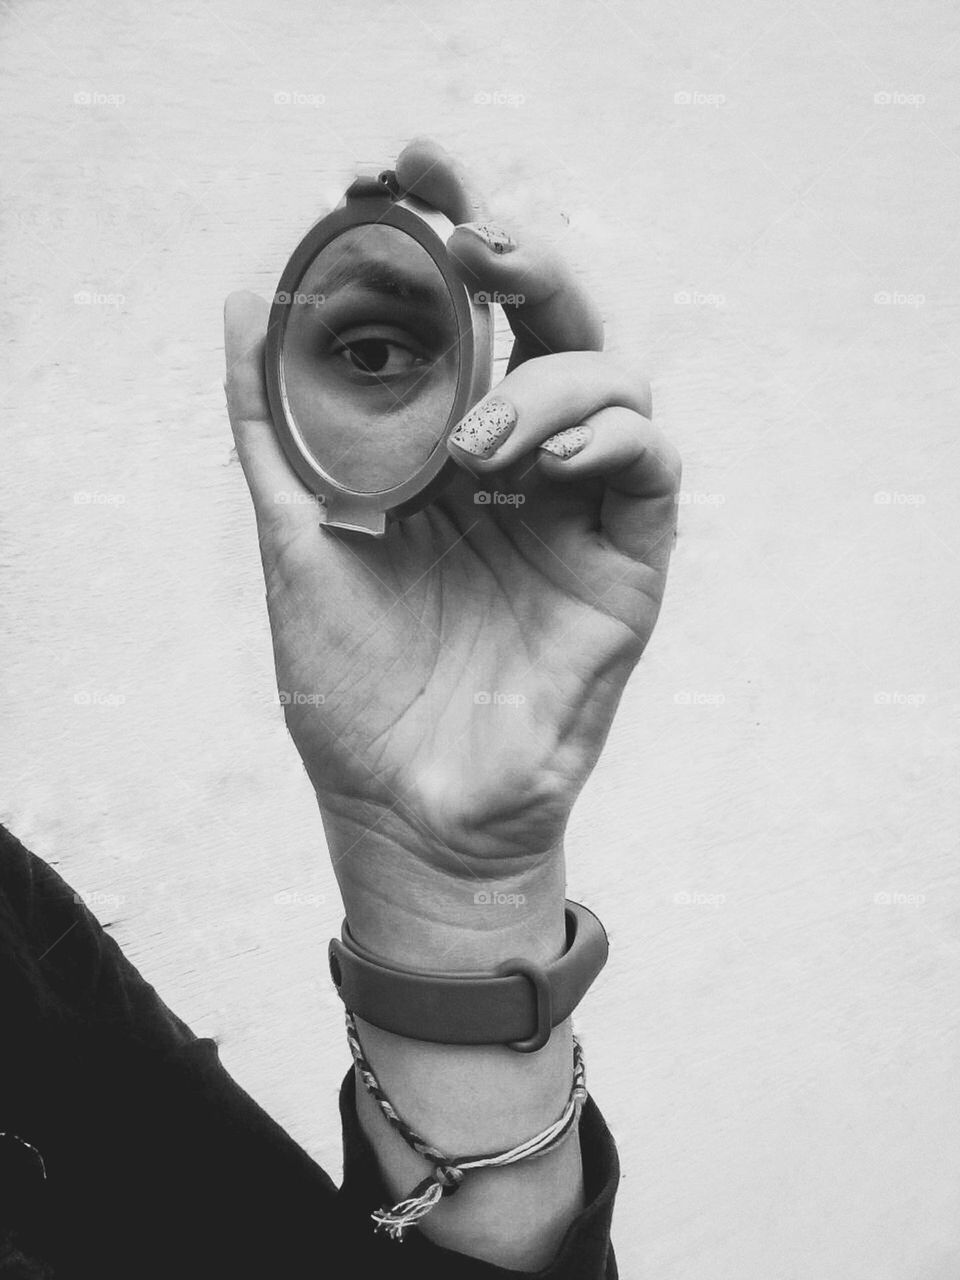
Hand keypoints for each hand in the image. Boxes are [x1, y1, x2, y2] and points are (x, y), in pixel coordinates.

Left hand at [224, 139, 679, 963]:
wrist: (406, 805)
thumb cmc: (353, 684)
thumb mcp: (296, 537)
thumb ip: (278, 424)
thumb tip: (248, 292)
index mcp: (443, 444)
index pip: (464, 312)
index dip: (445, 228)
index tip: (402, 170)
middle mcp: (519, 460)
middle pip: (552, 318)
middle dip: (522, 255)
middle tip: (470, 237)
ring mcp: (578, 507)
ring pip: (612, 377)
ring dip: (545, 381)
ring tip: (470, 449)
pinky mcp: (628, 562)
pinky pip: (651, 466)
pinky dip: (607, 439)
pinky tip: (544, 464)